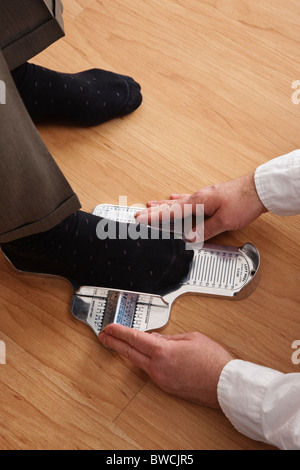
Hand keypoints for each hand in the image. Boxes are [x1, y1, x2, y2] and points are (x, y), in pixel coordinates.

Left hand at [99, 325, 232, 408]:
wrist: (225, 385)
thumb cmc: (214, 361)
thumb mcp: (192, 338)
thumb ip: (170, 338)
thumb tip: (156, 339)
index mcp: (164, 351)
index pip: (134, 338)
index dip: (118, 332)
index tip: (109, 328)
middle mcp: (159, 367)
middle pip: (129, 353)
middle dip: (114, 343)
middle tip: (104, 336)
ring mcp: (162, 379)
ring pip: (139, 362)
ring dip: (129, 352)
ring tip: (121, 343)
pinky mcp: (167, 387)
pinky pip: (151, 371)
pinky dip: (144, 361)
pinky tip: (144, 356)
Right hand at [135, 173, 267, 240]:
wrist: (260, 190)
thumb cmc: (244, 202)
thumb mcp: (224, 222)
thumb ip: (206, 230)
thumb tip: (190, 237)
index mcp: (199, 202)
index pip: (172, 212)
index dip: (154, 216)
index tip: (140, 217)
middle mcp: (199, 197)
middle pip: (171, 205)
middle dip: (155, 210)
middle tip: (139, 212)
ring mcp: (204, 195)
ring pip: (179, 202)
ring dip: (164, 205)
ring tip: (151, 205)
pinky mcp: (210, 196)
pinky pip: (189, 199)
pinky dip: (179, 200)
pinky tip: (176, 198)